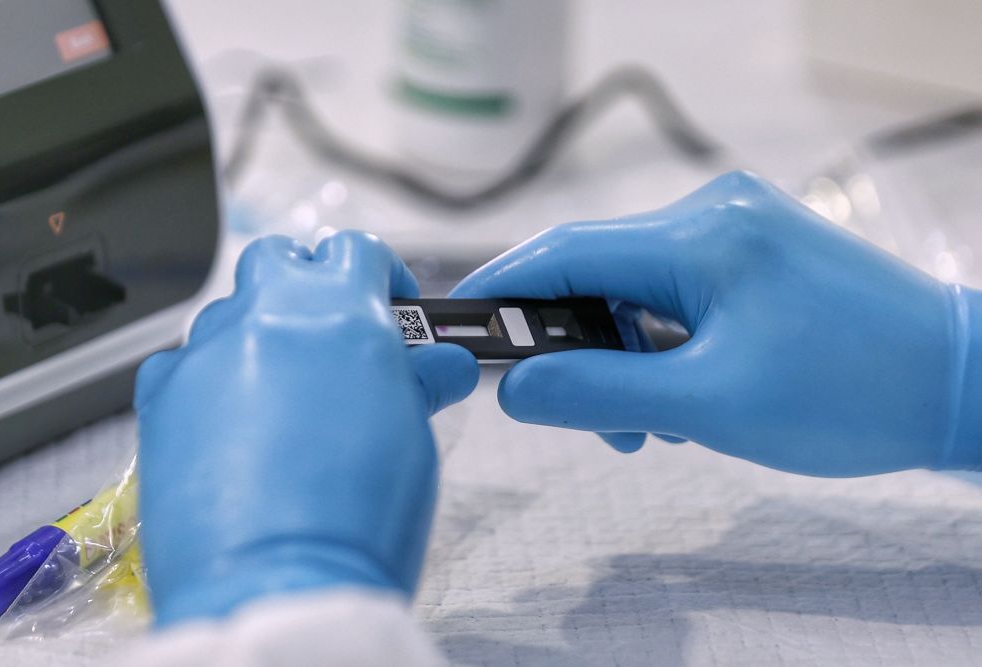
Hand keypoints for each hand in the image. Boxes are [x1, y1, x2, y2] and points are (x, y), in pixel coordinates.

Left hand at [136, 232, 478, 626]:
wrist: (275, 584)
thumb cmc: (355, 520)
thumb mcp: (412, 439)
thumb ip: (418, 384)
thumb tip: (441, 366)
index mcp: (343, 313)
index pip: (359, 250)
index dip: (380, 273)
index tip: (390, 305)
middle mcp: (270, 315)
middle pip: (282, 259)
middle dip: (307, 282)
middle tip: (329, 332)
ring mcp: (208, 351)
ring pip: (233, 311)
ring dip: (261, 334)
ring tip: (282, 395)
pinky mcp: (162, 395)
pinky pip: (186, 362)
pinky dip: (212, 378)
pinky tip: (232, 424)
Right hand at [452, 171, 981, 475]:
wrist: (960, 385)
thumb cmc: (849, 394)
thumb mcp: (709, 404)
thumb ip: (600, 393)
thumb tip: (516, 391)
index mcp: (700, 237)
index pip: (565, 252)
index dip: (503, 291)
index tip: (462, 330)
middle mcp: (714, 213)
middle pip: (598, 274)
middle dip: (579, 349)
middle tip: (592, 419)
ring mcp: (738, 228)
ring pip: (636, 290)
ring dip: (626, 356)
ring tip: (657, 420)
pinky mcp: (755, 251)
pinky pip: (677, 293)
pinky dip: (663, 344)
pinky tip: (688, 391)